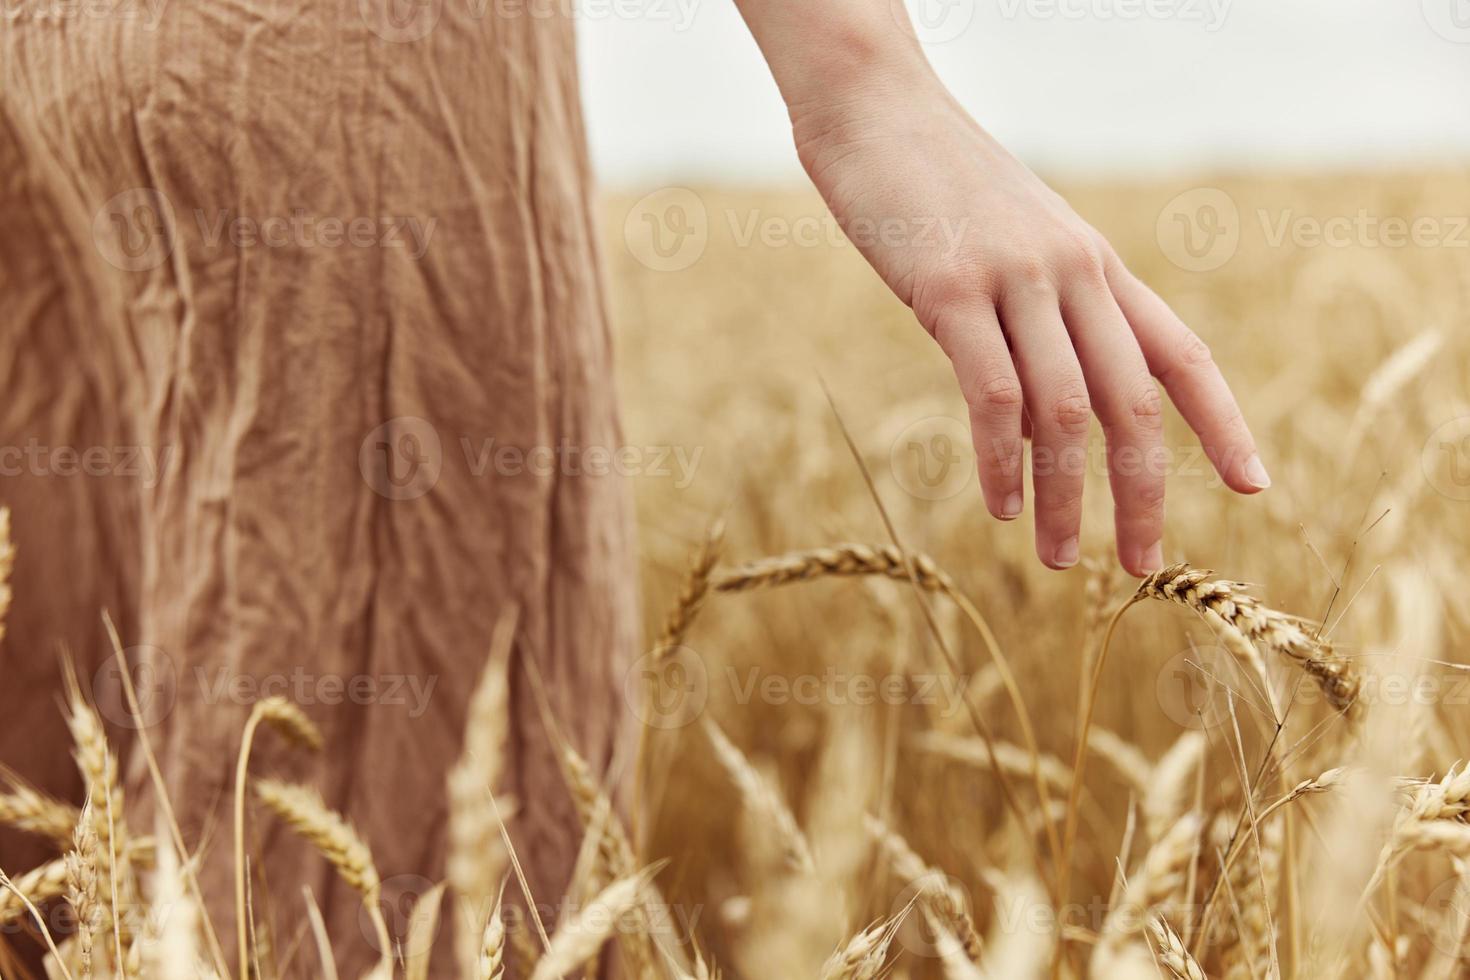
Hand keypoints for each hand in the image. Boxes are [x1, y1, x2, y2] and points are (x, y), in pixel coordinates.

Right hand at [788, 64, 1268, 576]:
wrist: (875, 108)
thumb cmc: (936, 185)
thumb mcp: (1014, 242)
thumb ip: (1044, 306)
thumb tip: (1048, 389)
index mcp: (1096, 266)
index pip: (1182, 353)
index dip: (1224, 424)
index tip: (1252, 488)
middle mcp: (1073, 273)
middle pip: (1135, 401)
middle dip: (1143, 493)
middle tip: (1139, 565)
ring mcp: (1015, 280)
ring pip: (1067, 411)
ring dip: (1066, 497)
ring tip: (1058, 559)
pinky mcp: (950, 289)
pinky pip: (992, 394)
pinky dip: (1002, 462)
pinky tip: (998, 504)